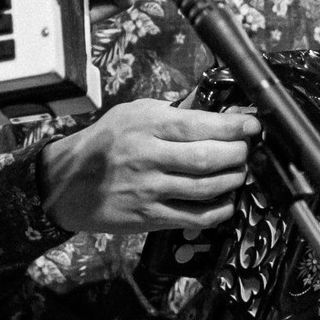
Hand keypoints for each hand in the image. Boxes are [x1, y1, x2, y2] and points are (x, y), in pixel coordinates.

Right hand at [41, 99, 258, 234]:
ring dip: (233, 180)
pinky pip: (195, 217)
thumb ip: (174, 109)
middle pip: (209, 158)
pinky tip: (226, 200)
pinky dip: (219, 210)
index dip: (235, 126)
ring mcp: (149, 190)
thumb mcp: (133, 113)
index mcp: (146, 126)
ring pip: (207, 189)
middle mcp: (148, 158)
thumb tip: (213, 102)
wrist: (66, 183)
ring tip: (239, 172)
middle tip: (247, 150)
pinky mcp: (149, 217)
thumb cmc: (104, 143)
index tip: (253, 125)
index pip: (200, 125)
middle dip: (239, 154)